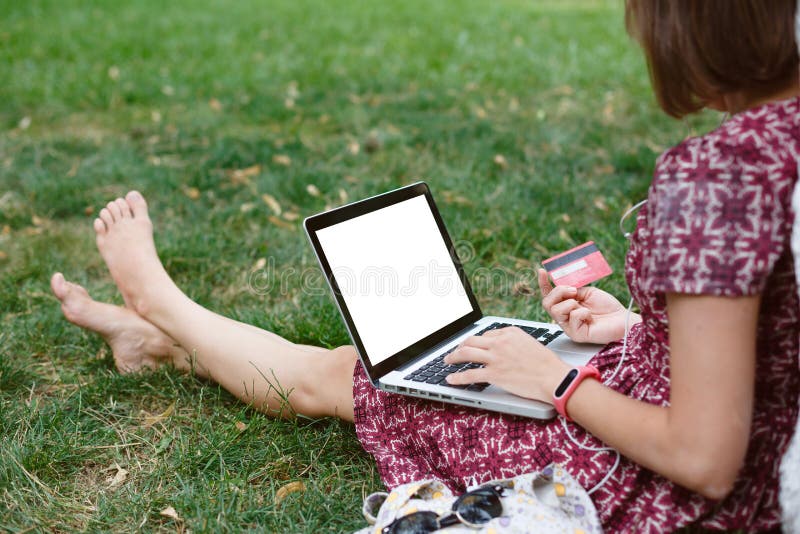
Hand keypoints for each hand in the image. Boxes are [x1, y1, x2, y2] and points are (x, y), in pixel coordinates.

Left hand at [444, 327, 569, 401]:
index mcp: (509, 332)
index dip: (477, 342)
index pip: (486, 334)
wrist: (554, 377)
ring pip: (466, 353)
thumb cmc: (547, 364)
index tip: (472, 347)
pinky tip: (450, 379)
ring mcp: (496, 357)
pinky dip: (457, 377)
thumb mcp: (530, 343)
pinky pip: (470, 374)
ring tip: (446, 361)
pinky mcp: (494, 374)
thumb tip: (502, 348)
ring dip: (453, 357)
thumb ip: (514, 342)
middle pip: (471, 340)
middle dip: (459, 346)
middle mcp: (500, 342)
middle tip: (454, 352)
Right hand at [538, 268, 632, 343]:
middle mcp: (565, 316)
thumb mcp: (587, 292)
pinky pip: (571, 318)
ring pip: (555, 310)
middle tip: (573, 290)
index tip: (542, 271)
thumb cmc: (608, 307)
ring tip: (583, 304)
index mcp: (566, 305)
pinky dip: (582, 313)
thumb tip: (561, 284)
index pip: (549, 295)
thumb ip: (572, 288)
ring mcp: (569, 326)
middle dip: (558, 292)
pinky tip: (590, 316)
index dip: (543, 283)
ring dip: (570, 303)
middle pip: (547, 303)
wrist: (622, 319)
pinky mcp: (576, 334)